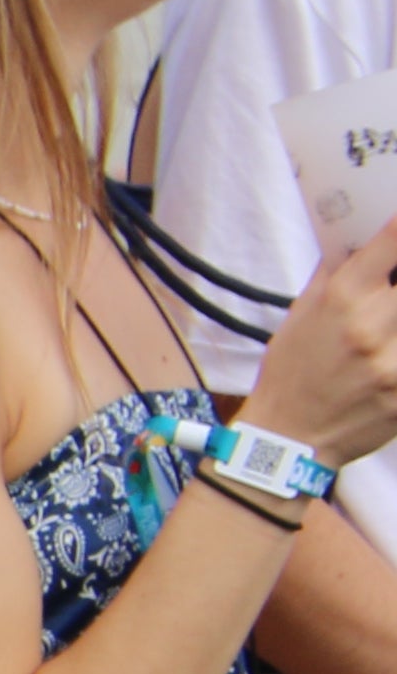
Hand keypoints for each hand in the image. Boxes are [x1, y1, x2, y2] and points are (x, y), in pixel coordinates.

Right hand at [250, 213, 396, 470]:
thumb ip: (337, 271)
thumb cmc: (292, 371)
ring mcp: (394, 364)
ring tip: (388, 329)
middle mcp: (371, 326)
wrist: (288, 440)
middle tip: (393, 298)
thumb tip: (362, 234)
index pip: (395, 240)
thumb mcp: (301, 313)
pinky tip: (388, 361)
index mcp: (343, 298)